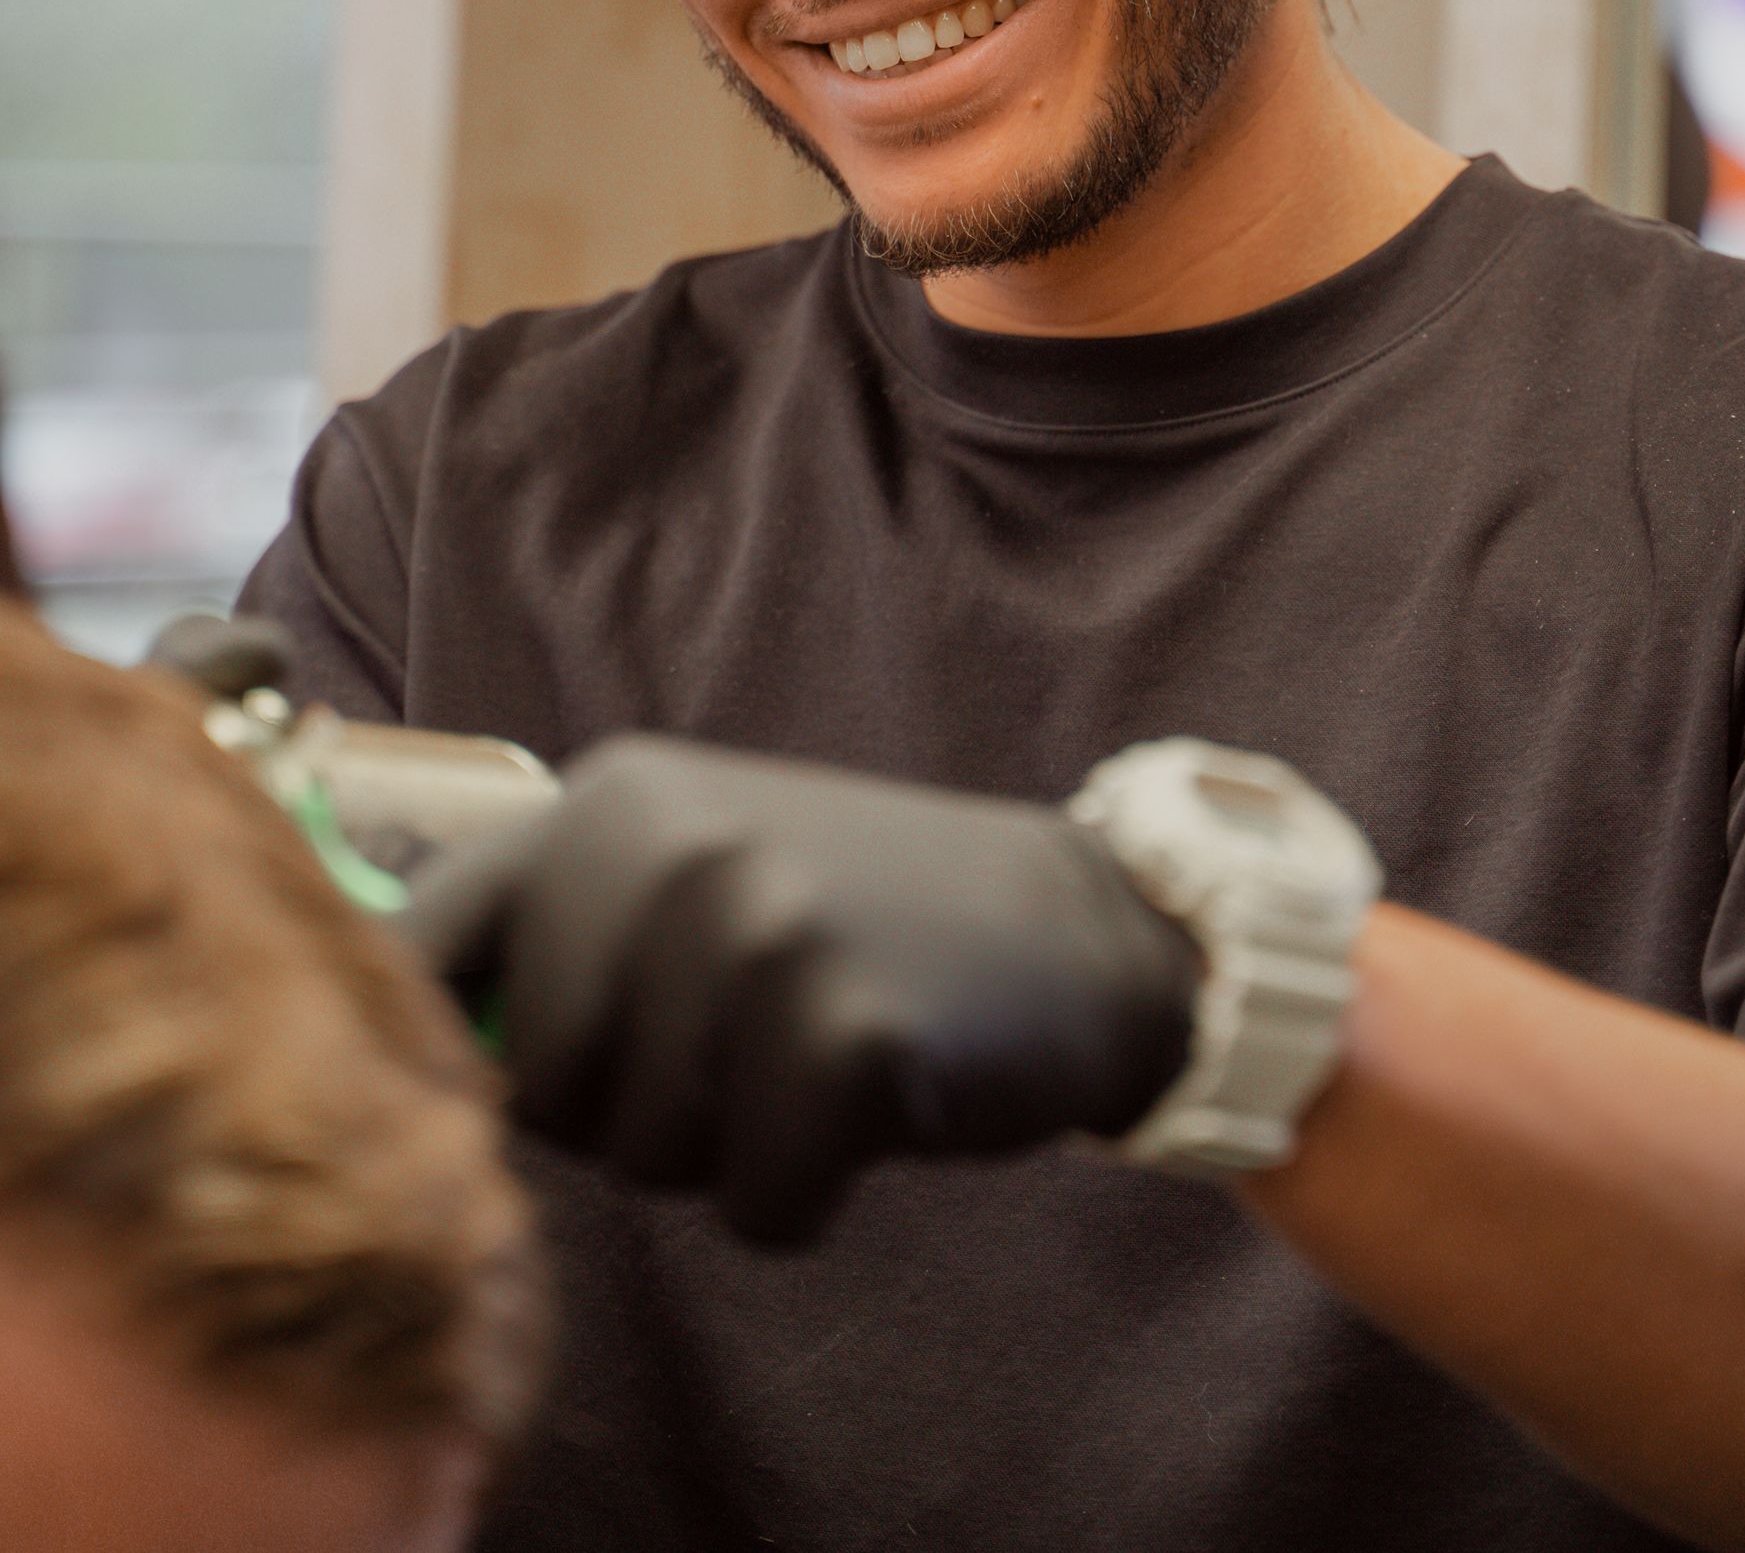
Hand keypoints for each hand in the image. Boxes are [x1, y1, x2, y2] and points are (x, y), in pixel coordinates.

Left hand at [406, 734, 1198, 1241]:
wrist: (1074, 924)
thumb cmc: (858, 914)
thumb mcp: (697, 861)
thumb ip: (559, 926)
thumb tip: (405, 1056)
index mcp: (611, 800)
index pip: (425, 945)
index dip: (430, 1049)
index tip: (474, 1091)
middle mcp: (668, 850)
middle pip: (540, 1089)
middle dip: (624, 1114)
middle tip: (736, 1051)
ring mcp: (759, 935)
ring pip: (645, 1160)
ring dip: (724, 1154)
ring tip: (809, 1057)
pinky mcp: (844, 1039)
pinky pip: (760, 1208)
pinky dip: (812, 1197)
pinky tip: (874, 1107)